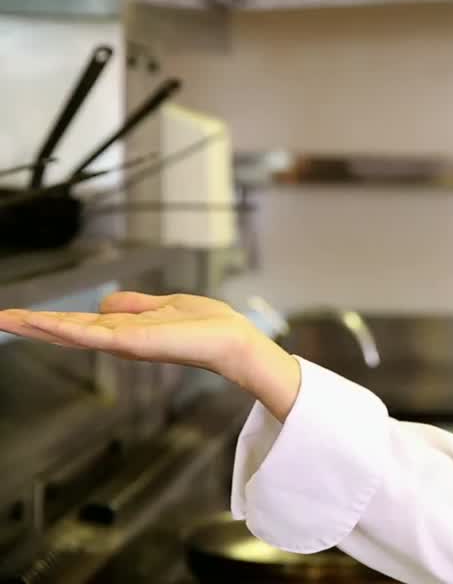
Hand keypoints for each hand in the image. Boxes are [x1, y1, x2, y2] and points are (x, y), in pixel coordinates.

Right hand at [0, 292, 301, 418]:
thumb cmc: (208, 326)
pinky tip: (40, 322)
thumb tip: (103, 303)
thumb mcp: (163, 306)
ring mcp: (123, 342)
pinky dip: (64, 327)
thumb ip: (133, 305)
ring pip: (71, 332)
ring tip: (4, 320)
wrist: (235, 342)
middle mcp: (119, 340)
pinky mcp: (132, 342)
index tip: (17, 316)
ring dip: (37, 325)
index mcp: (125, 331)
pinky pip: (91, 333)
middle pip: (66, 331)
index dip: (48, 321)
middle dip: (31, 325)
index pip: (78, 325)